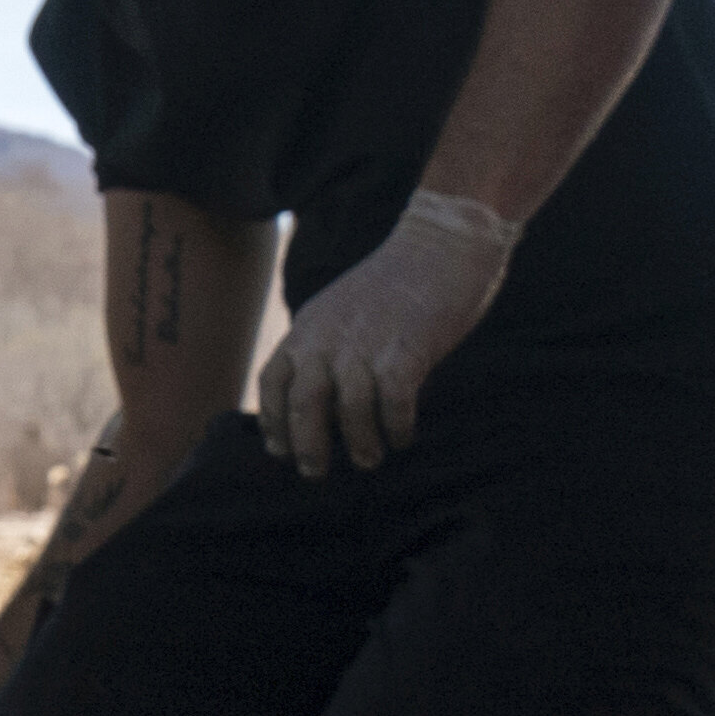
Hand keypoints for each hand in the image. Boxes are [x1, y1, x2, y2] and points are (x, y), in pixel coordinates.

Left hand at [255, 189, 516, 476]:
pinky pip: (394, 402)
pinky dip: (396, 427)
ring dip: (358, 443)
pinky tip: (403, 437)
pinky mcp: (407, 349)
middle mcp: (329, 337)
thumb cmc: (396, 282)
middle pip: (302, 402)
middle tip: (314, 473)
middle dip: (305, 444)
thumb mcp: (341, 310)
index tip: (278, 450)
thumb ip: (326, 346)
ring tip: (368, 460)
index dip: (272, 420)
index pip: (272, 380)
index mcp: (309, 327)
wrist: (442, 242)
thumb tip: (321, 400)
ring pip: (348, 410)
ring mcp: (367, 343)